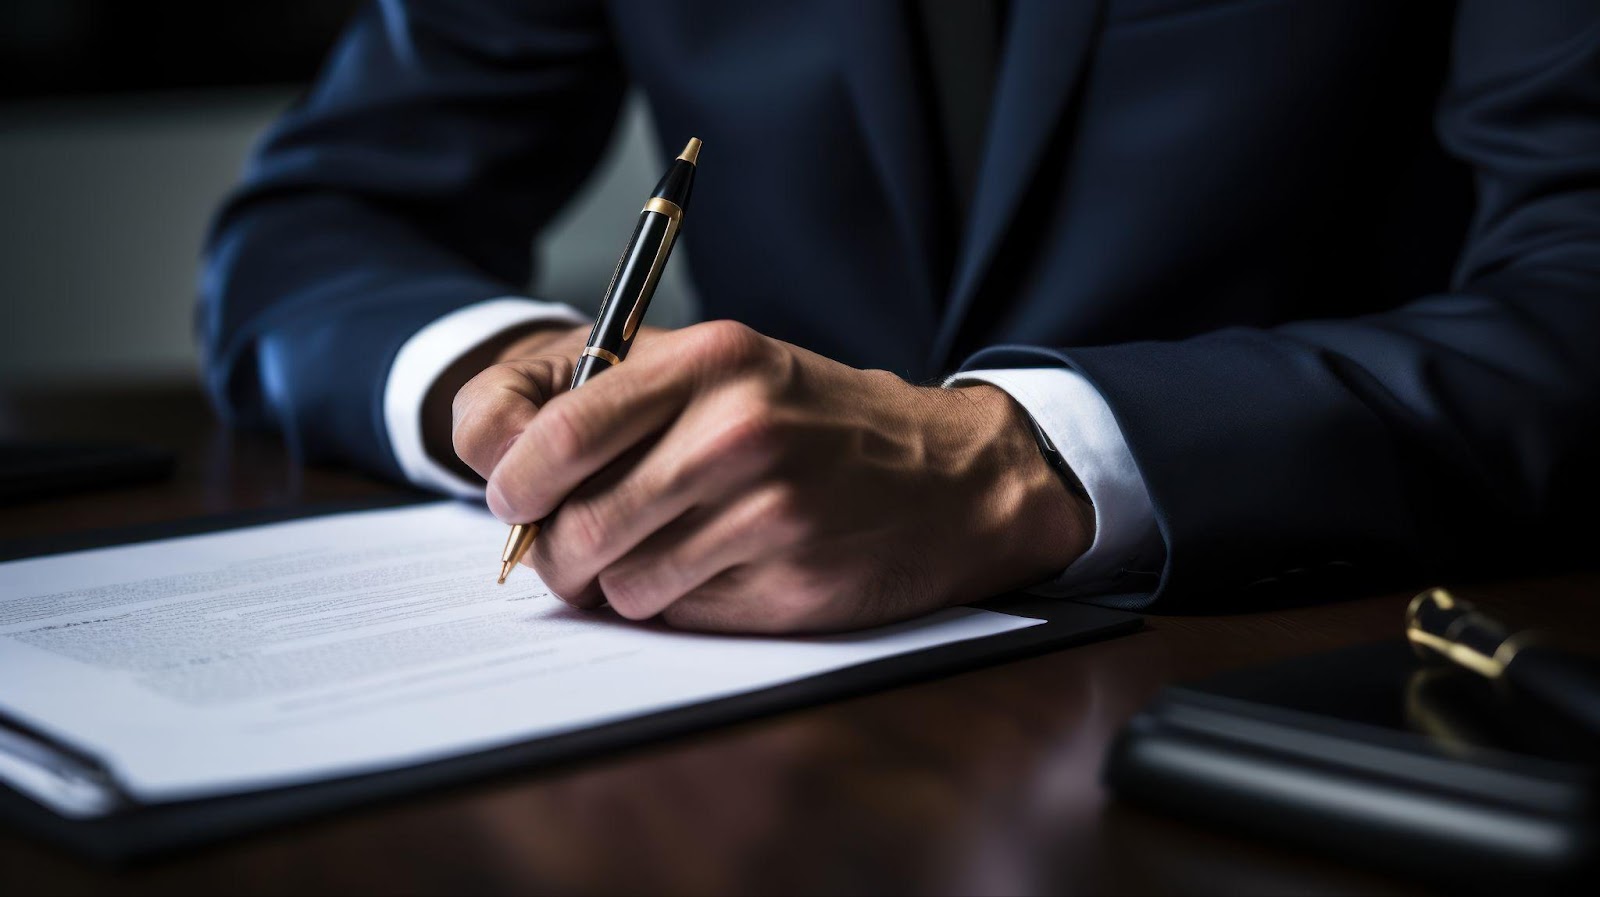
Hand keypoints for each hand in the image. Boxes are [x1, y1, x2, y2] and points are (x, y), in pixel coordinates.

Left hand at [452, 320, 1092, 632]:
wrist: (948, 475)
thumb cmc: (812, 420)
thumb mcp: (724, 367)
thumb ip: (612, 396)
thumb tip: (499, 466)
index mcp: (713, 360)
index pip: (560, 436)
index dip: (515, 484)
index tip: (514, 502)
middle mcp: (741, 433)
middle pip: (578, 527)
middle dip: (556, 553)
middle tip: (567, 550)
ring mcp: (773, 514)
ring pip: (622, 586)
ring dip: (620, 585)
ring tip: (658, 555)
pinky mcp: (794, 585)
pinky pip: (680, 618)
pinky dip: (678, 606)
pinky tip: (717, 571)